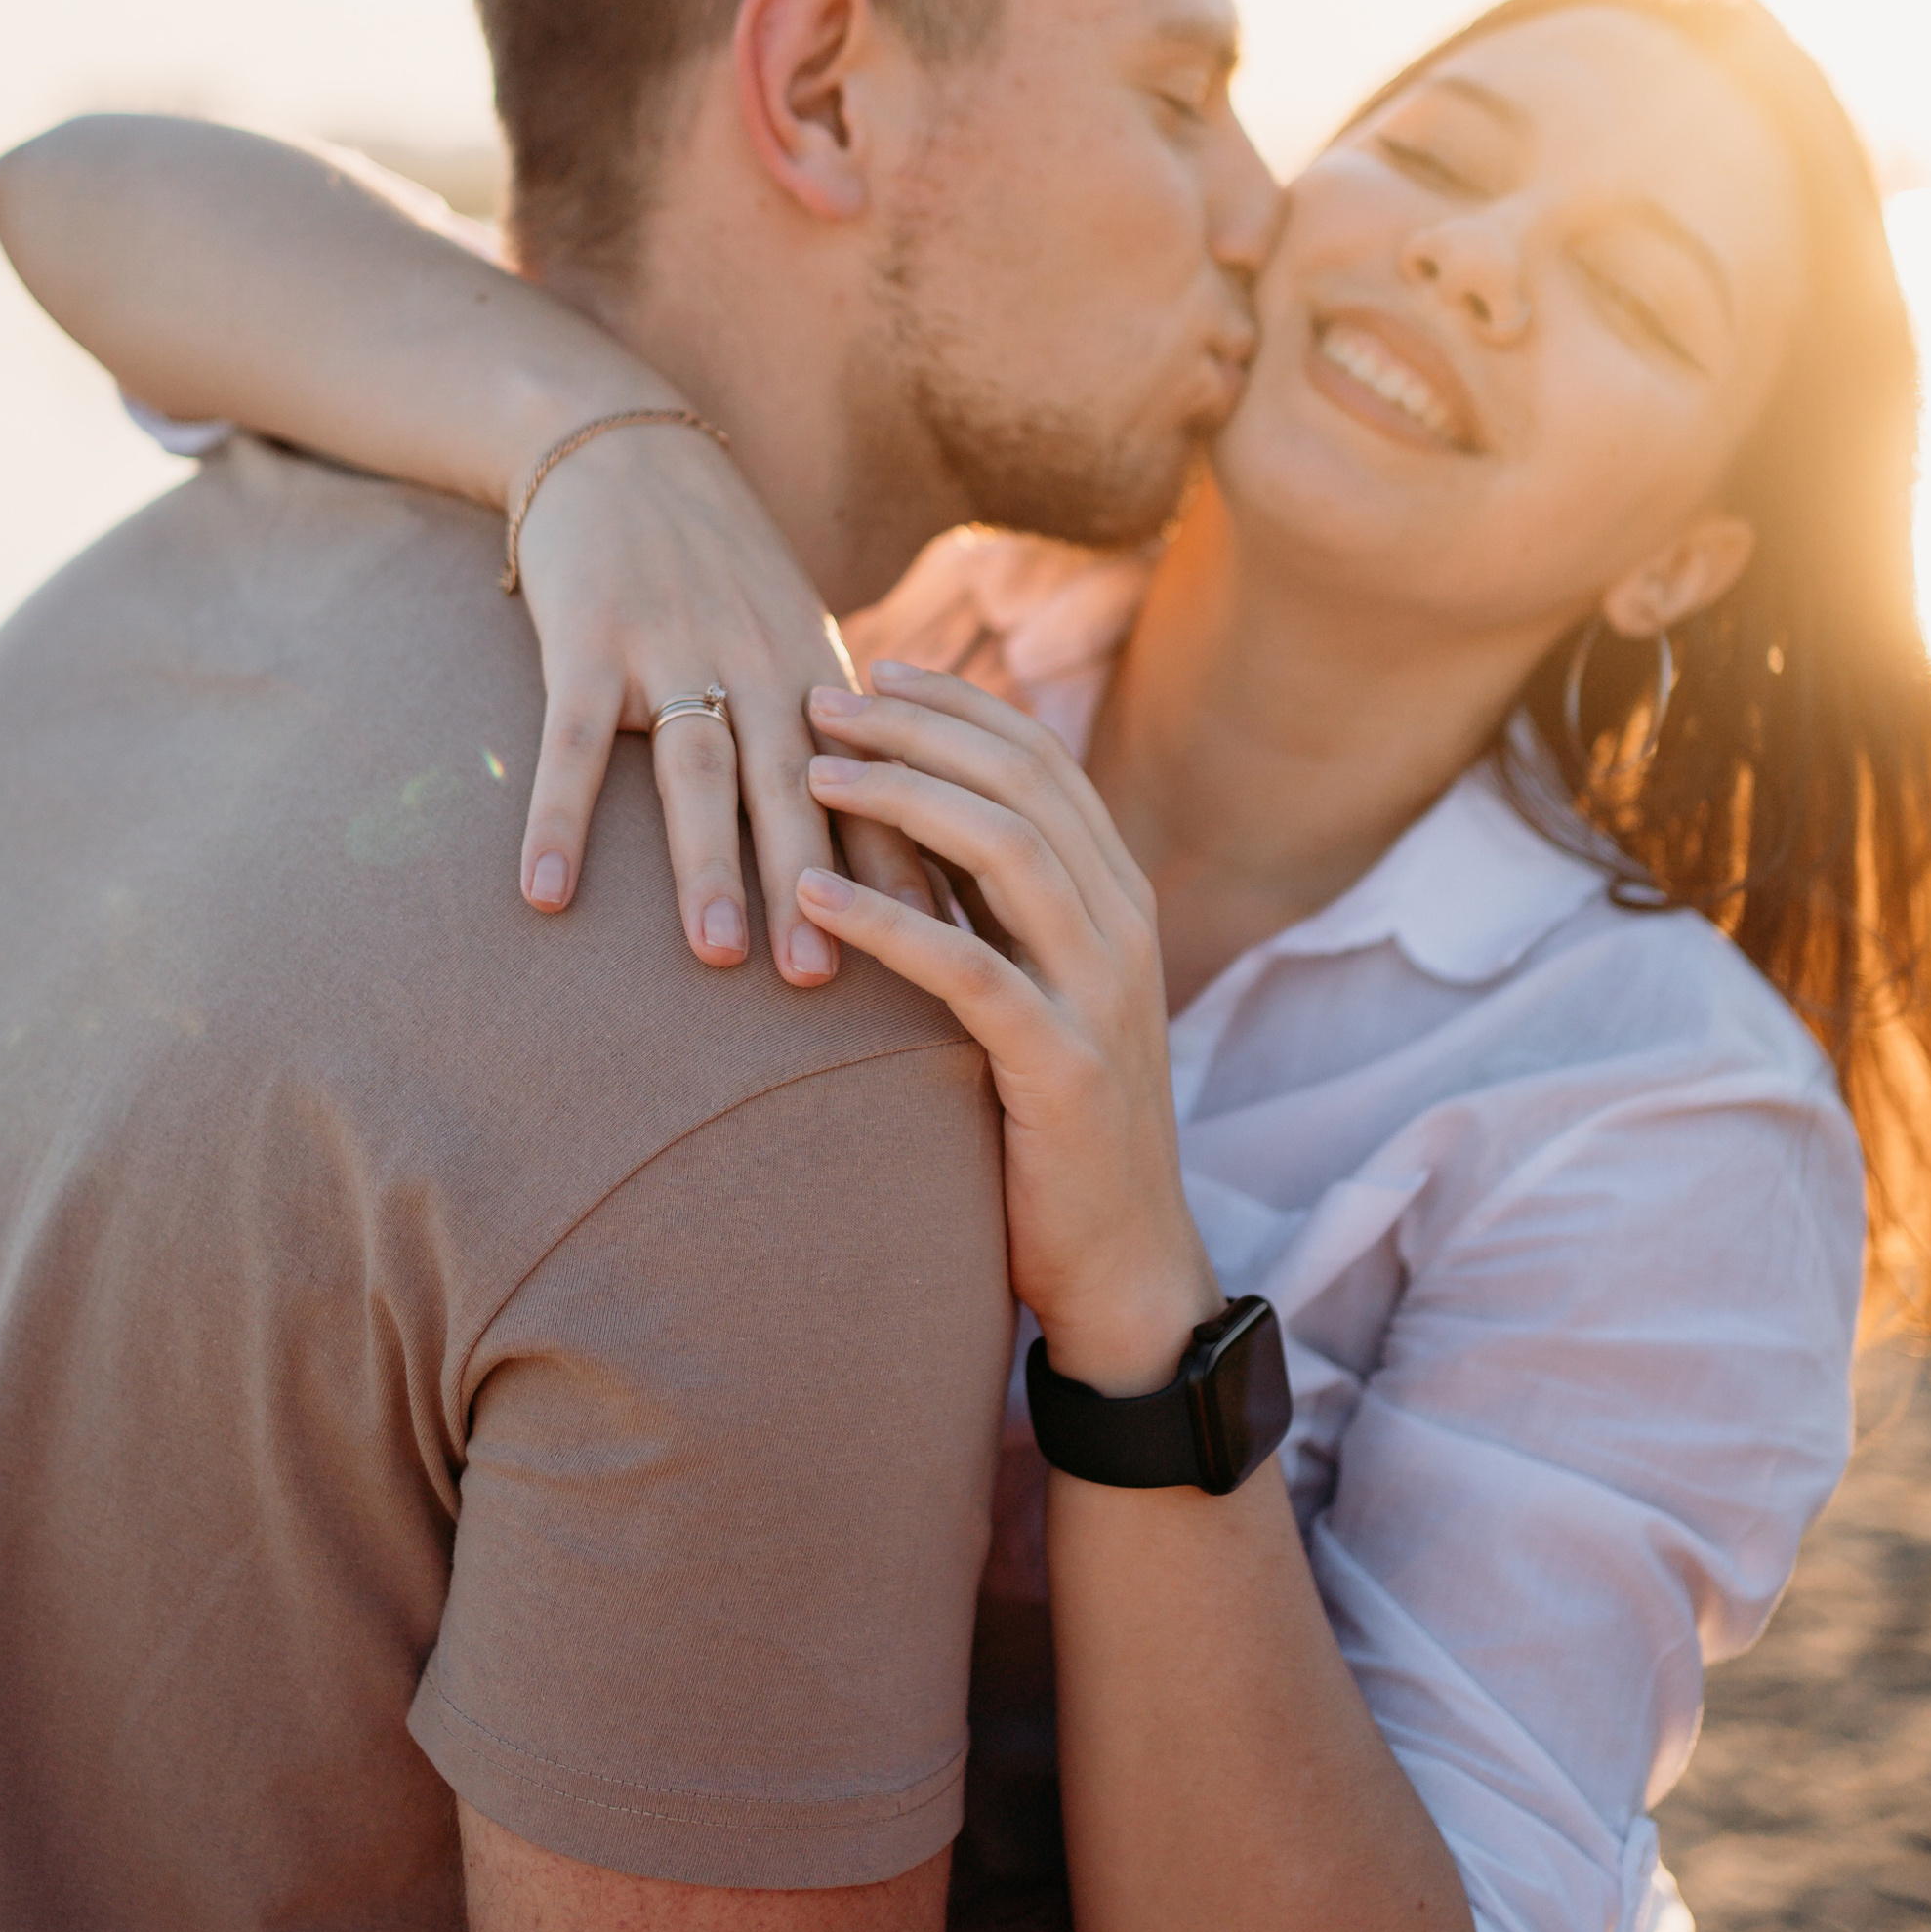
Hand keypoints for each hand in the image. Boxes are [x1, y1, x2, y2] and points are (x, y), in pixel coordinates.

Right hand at [508, 425, 938, 983]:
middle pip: (793, 789)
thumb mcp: (788, 630)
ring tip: (716, 952)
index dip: (901, 867)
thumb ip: (825, 726)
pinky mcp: (588, 640)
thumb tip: (885, 839)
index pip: (873, 785)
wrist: (624, 448)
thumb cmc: (715, 559)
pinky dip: (559, 816)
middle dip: (814, 886)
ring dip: (707, 862)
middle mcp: (757, 663)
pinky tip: (546, 892)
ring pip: (697, 769)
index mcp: (814, 671)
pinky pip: (572, 742)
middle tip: (824, 982)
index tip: (931, 946)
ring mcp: (672, 649)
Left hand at [798, 665, 1218, 1391]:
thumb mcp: (1033, 985)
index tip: (868, 669)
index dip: (953, 702)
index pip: (1038, 757)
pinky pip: (970, 968)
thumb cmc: (1050, 1119)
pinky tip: (812, 893)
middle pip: (1020, 780)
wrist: (1121, 1262)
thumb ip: (994, 904)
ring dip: (898, 797)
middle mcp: (1122, 924)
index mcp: (1116, 893)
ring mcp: (1101, 992)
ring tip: (808, 774)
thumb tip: (909, 808)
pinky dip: (887, 921)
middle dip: (914, 727)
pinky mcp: (1062, 1065)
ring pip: (1005, 850)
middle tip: (817, 699)